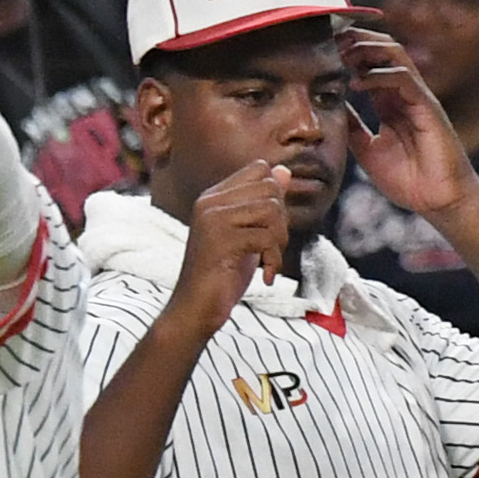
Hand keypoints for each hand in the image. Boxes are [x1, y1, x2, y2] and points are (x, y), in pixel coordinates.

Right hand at [170, 156, 294, 327]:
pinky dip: (274, 260)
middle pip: (270, 188)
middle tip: (270, 247)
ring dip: (279, 241)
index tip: (268, 226)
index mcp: (213, 197)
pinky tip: (266, 276)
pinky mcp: (221, 241)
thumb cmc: (221, 274)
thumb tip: (284, 171)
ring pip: (272, 210)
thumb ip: (262, 203)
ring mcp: (213, 220)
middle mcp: (209, 203)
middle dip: (281, 219)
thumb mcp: (247, 233)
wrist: (195, 309)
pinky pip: (267, 236)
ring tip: (267, 261)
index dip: (275, 194)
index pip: (259, 168)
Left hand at [341, 25, 478, 222]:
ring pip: (395, 56)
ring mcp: (418, 98)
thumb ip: (352, 127)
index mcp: (389, 102)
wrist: (440, 201)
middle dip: (355, 40)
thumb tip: (328, 109)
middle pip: (383, 51)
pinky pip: (405, 80)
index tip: (320, 49)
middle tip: (328, 39)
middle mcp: (404, 94)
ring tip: (340, 53)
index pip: (369, 65)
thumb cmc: (409, 179)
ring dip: (366, 49)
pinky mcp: (429, 107)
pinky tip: (356, 83)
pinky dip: (379, 76)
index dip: (346, 53)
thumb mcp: (367, 149)